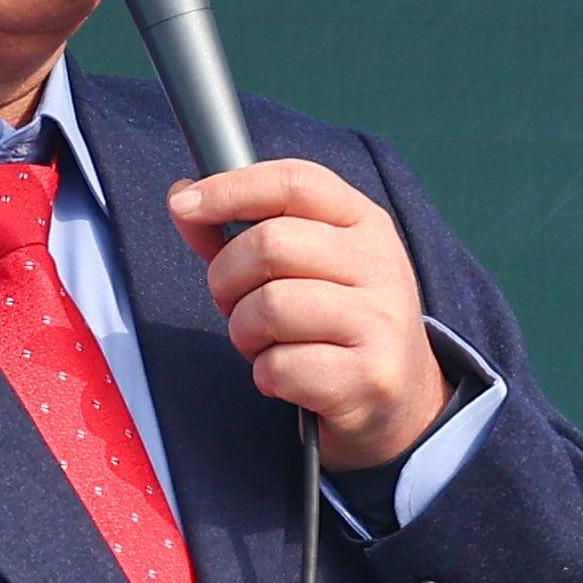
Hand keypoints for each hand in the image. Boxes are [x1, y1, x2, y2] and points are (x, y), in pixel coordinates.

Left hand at [167, 160, 449, 471]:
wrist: (399, 400)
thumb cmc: (331, 322)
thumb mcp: (301, 265)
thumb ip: (240, 231)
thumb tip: (182, 197)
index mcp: (364, 222)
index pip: (294, 182)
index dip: (231, 188)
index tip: (185, 204)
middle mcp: (380, 264)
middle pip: (269, 244)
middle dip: (226, 278)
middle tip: (232, 302)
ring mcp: (380, 321)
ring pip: (269, 307)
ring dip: (244, 332)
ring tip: (264, 343)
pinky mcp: (369, 377)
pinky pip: (280, 366)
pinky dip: (266, 375)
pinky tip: (287, 377)